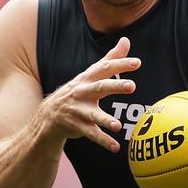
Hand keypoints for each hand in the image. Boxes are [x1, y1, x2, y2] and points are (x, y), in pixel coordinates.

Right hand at [40, 36, 140, 152]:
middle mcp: (82, 92)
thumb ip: (110, 59)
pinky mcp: (77, 126)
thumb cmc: (77, 91)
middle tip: (132, 86)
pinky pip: (91, 134)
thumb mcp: (91, 74)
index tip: (137, 63)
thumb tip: (126, 41)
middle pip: (99, 87)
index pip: (105, 68)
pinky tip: (115, 147)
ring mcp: (79, 110)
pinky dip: (103, 141)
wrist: (49, 114)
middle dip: (115, 86)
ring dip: (105, 120)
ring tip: (117, 125)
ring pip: (93, 115)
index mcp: (88, 79)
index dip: (120, 64)